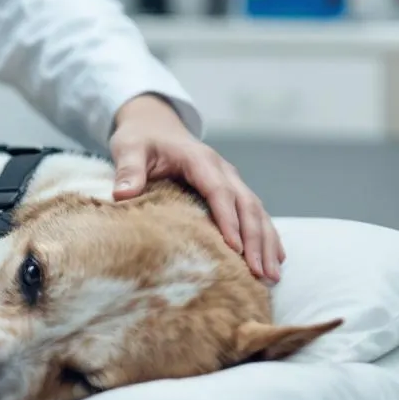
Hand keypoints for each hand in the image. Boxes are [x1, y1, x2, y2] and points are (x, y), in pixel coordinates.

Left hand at [109, 95, 283, 282]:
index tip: (234, 249)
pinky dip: (267, 235)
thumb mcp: (129, 148)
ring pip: (256, 211)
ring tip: (272, 276)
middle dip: (256, 240)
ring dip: (267, 242)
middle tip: (260, 274)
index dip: (228, 220)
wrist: (153, 123)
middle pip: (246, 205)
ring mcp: (230, 178)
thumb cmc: (140, 138)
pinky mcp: (231, 188)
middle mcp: (222, 169)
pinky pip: (255, 212)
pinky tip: (276, 258)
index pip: (219, 191)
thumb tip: (122, 194)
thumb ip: (128, 170)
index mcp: (199, 159)